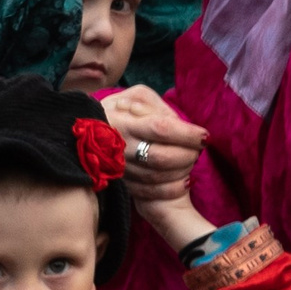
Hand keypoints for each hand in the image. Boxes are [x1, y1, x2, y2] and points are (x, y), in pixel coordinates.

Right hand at [97, 86, 208, 202]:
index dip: (187, 134)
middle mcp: (118, 147)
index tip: (204, 136)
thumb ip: (158, 106)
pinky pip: (150, 192)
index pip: (161, 129)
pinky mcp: (121, 184)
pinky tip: (184, 181)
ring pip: (157, 177)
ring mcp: (118, 169)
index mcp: (122, 121)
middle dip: (188, 155)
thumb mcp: (137, 97)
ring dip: (182, 171)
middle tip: (199, 150)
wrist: (86, 130)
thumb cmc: (121, 109)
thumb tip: (180, 125)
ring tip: (191, 161)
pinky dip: (172, 189)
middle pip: (161, 158)